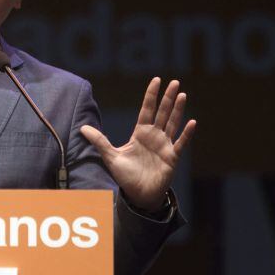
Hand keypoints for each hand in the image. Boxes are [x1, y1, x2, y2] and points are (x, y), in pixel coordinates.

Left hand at [80, 78, 195, 210]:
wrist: (138, 195)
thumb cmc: (126, 176)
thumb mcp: (111, 156)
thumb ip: (99, 141)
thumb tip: (82, 128)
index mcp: (140, 133)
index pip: (147, 109)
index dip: (151, 95)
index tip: (156, 80)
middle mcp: (154, 136)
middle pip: (162, 112)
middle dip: (168, 98)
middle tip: (174, 82)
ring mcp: (164, 145)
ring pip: (172, 123)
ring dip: (178, 110)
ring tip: (182, 95)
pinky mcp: (172, 157)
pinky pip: (181, 143)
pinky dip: (186, 133)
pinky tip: (192, 122)